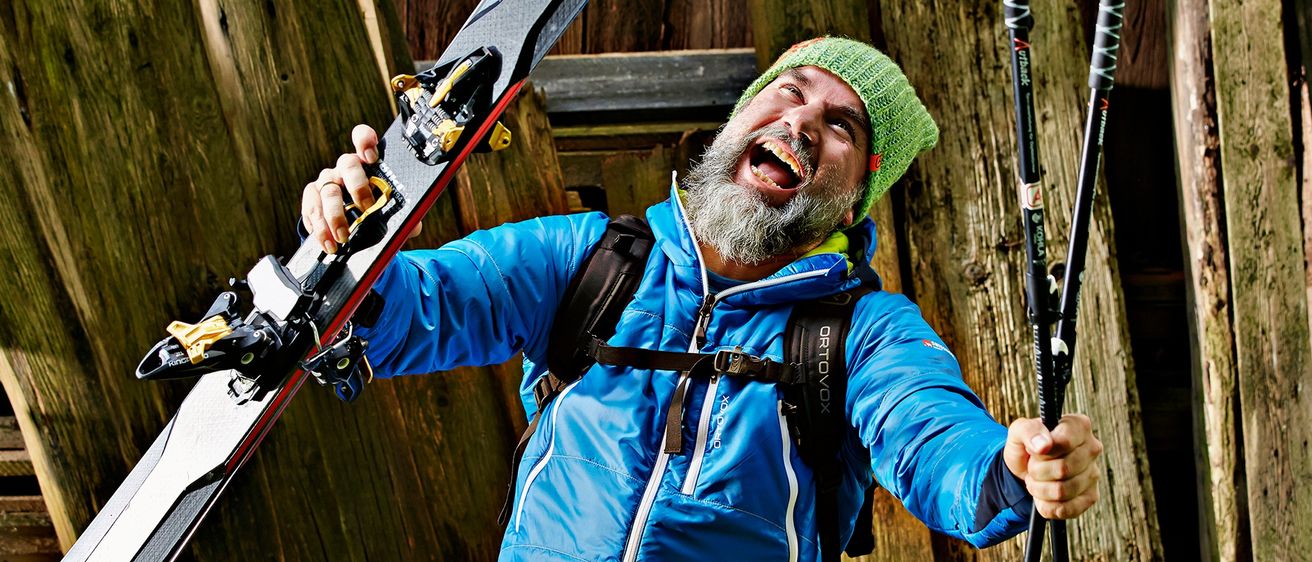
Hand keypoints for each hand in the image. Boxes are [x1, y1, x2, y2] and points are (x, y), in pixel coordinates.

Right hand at [301, 124, 421, 252]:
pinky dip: (319, 228)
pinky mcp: (312, 196)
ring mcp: (327, 180)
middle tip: (366, 209)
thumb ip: (405, 215)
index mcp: (368, 163)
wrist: (352, 223)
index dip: (365, 141)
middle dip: (358, 187)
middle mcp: (345, 167)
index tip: (372, 156)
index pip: (363, 138)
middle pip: (347, 164)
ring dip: (335, 217)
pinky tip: (327, 242)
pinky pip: (311, 208)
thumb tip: (413, 226)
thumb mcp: (392, 211)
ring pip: (328, 192)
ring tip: (342, 239)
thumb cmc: (376, 209)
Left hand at [1004, 414, 1102, 519]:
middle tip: (1032, 466)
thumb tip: (1043, 445)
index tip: (1034, 451)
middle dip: (1037, 471)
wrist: (1025, 468)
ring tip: (1036, 479)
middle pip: (1063, 469)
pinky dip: (1046, 505)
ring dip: (1039, 489)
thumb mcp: (1018, 432)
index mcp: (1078, 426)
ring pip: (1062, 491)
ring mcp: (1094, 474)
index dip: (1042, 452)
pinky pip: (1065, 509)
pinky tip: (1043, 494)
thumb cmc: (1026, 445)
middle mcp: (1092, 448)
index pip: (1064, 442)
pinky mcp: (1091, 497)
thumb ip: (1028, 431)